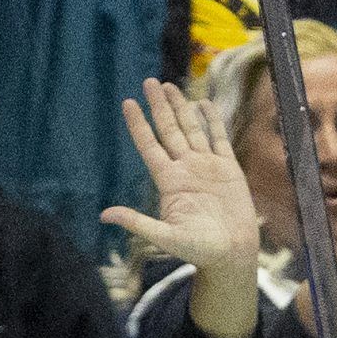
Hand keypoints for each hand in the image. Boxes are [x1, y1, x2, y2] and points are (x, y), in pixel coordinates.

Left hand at [106, 79, 261, 337]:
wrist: (232, 255)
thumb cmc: (199, 250)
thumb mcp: (166, 237)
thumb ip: (138, 223)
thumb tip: (105, 215)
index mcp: (170, 181)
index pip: (150, 145)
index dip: (138, 124)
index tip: (128, 103)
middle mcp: (186, 169)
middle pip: (169, 130)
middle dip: (159, 106)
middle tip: (149, 82)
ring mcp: (207, 167)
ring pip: (192, 129)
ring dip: (181, 108)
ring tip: (170, 86)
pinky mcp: (228, 170)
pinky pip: (218, 139)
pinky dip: (212, 121)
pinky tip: (203, 104)